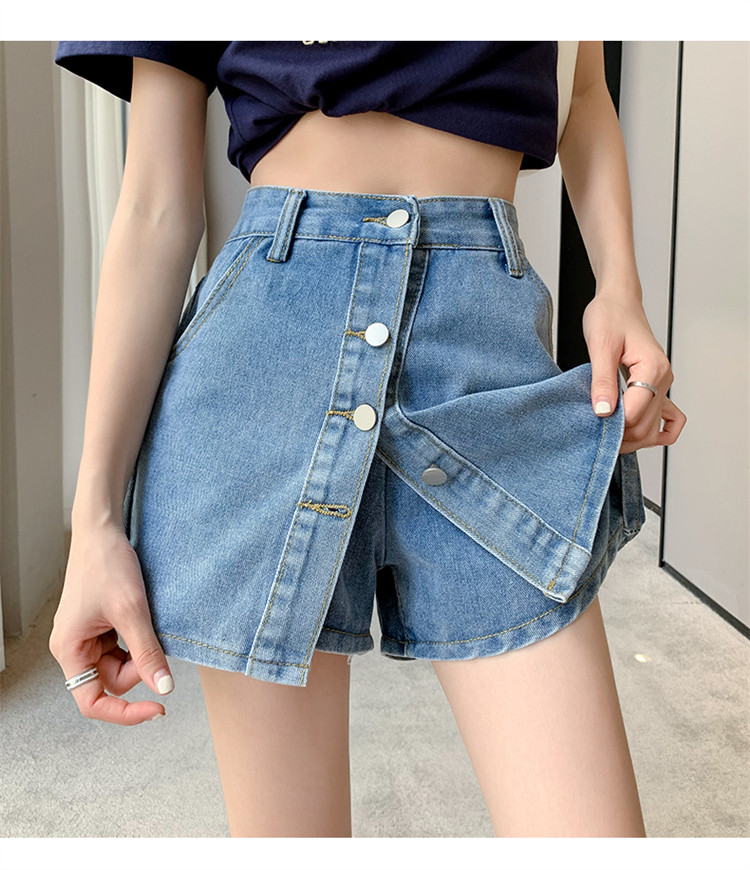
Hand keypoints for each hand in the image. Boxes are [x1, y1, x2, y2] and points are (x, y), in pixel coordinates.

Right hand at [49, 521, 173, 725]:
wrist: (102, 531)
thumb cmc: (107, 564)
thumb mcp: (132, 611)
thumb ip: (147, 652)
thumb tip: (163, 688)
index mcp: (69, 650)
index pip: (93, 702)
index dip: (125, 712)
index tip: (158, 709)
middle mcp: (73, 647)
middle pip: (112, 681)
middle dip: (137, 667)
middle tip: (152, 637)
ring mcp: (86, 637)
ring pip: (120, 665)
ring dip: (139, 651)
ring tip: (143, 618)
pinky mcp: (100, 627)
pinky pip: (122, 647)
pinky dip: (137, 639)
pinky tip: (141, 617)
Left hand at [582, 291, 686, 453]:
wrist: (617, 301)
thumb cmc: (608, 316)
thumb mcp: (600, 346)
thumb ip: (602, 380)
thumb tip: (603, 411)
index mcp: (652, 368)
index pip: (636, 414)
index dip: (612, 426)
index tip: (590, 425)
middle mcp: (663, 378)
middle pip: (646, 426)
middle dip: (621, 437)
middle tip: (593, 435)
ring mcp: (662, 383)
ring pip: (654, 428)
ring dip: (632, 438)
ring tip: (605, 435)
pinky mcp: (656, 384)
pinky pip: (668, 417)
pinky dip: (655, 431)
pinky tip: (635, 434)